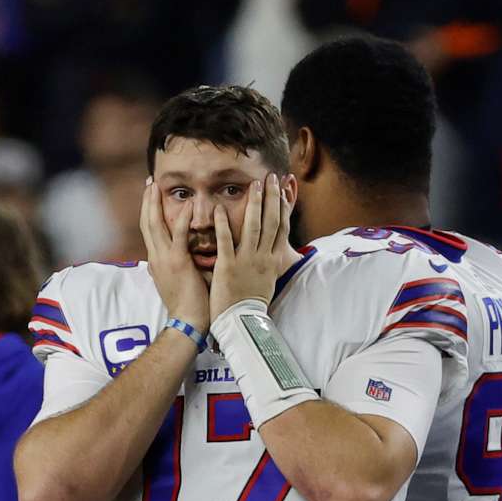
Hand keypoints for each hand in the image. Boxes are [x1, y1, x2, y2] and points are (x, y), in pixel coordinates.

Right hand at [140, 177, 209, 331]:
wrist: (187, 322)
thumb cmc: (188, 304)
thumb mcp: (177, 280)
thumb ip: (178, 264)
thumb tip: (183, 254)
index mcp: (157, 261)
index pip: (149, 230)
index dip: (148, 211)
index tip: (150, 195)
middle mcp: (156, 257)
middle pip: (146, 222)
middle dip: (147, 201)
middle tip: (150, 182)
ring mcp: (164, 259)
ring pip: (155, 225)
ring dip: (155, 203)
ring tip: (157, 186)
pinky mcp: (177, 263)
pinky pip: (177, 236)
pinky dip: (181, 219)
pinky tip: (187, 205)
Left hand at [208, 177, 287, 317]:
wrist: (241, 323)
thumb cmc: (252, 303)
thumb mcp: (268, 281)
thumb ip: (270, 263)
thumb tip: (276, 252)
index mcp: (272, 260)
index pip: (281, 228)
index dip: (283, 207)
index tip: (282, 189)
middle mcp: (263, 257)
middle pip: (271, 222)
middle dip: (272, 198)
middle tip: (270, 177)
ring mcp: (246, 261)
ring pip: (254, 227)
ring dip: (254, 204)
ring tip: (253, 185)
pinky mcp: (228, 267)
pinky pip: (226, 241)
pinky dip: (222, 224)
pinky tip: (218, 208)